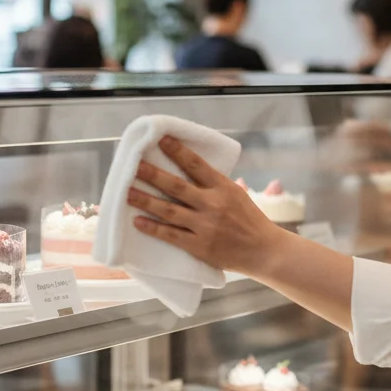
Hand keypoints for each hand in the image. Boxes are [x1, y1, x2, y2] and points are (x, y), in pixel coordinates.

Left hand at [127, 136, 284, 277]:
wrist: (263, 250)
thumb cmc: (250, 220)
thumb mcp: (237, 194)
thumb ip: (214, 183)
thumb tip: (190, 167)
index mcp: (223, 187)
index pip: (196, 164)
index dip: (177, 151)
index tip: (161, 140)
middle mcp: (212, 204)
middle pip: (177, 186)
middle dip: (153, 175)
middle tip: (134, 166)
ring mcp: (205, 226)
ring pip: (169, 210)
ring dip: (146, 201)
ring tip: (127, 192)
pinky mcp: (199, 246)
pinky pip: (171, 235)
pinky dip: (153, 228)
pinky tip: (138, 221)